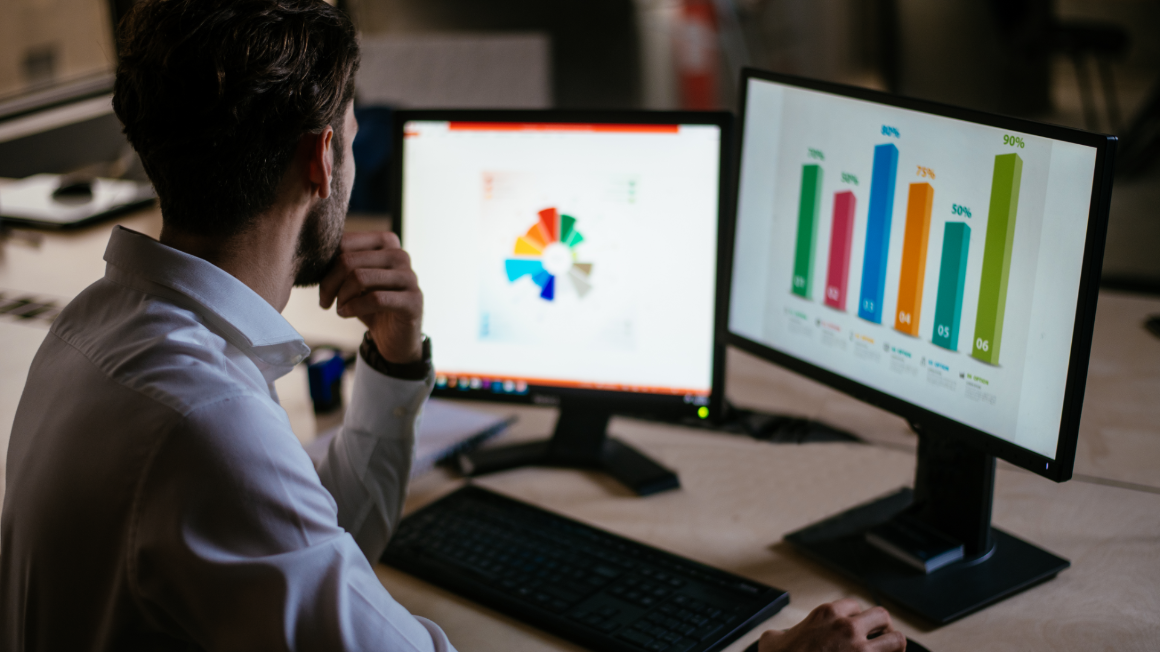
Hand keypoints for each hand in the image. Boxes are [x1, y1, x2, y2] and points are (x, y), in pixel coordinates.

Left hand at [319, 231, 423, 363]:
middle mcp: (400, 254)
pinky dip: (354, 307)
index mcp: (386, 242)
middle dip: (329, 283)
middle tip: (325, 301)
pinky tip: (346, 313)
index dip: (324, 265)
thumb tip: (314, 253)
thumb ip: (340, 262)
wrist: (394, 336)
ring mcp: (409, 277)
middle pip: (348, 260)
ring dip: (341, 297)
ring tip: (339, 308)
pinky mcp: (413, 300)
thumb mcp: (353, 280)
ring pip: (359, 277)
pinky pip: (375, 299)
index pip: (344, 242)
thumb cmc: (370, 304)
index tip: (319, 284)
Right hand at [757, 600, 904, 651]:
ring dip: (893, 647)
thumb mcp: (773, 640)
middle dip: (882, 629)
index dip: (856, 618)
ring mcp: (860, 650)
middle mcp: (847, 627)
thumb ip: (782, 633)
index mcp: (826, 614)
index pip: (854, 605)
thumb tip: (780, 636)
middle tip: (877, 641)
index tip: (855, 629)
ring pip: (897, 640)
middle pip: (881, 616)